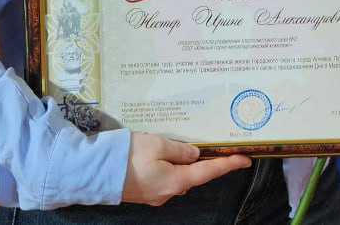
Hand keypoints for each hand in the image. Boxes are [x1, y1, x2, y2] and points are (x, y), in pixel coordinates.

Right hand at [121, 132, 250, 204]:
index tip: (246, 160)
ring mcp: (154, 194)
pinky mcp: (143, 191)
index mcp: (176, 181)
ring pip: (176, 175)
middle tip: (216, 147)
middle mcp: (168, 192)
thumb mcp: (158, 144)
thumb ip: (180, 149)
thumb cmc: (127, 156)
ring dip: (182, 162)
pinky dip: (168, 166)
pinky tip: (163, 154)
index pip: (209, 172)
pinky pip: (163, 177)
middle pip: (193, 175)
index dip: (229, 165)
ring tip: (185, 145)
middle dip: (203, 161)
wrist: (92, 172)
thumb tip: (194, 155)